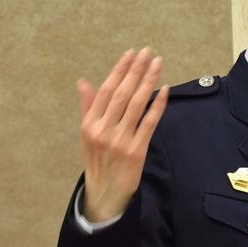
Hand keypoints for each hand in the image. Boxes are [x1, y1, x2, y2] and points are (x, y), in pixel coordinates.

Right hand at [77, 48, 168, 222]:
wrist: (104, 193)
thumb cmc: (96, 160)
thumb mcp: (85, 134)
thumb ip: (87, 107)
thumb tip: (83, 82)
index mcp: (90, 124)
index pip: (106, 90)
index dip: (119, 70)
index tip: (131, 54)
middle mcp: (103, 130)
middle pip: (122, 93)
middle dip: (136, 70)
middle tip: (147, 52)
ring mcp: (120, 140)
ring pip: (136, 104)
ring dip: (148, 81)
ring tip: (157, 63)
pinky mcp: (137, 151)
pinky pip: (149, 123)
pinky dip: (157, 105)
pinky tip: (164, 90)